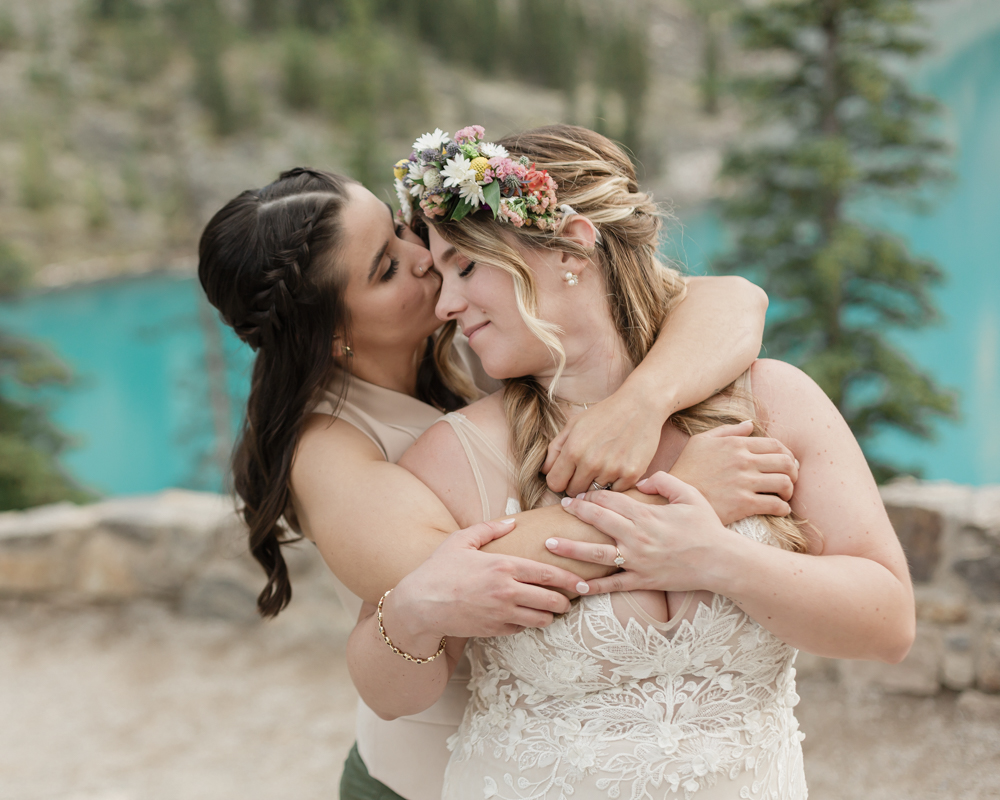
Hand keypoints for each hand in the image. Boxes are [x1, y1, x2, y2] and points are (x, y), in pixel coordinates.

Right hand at [391, 518, 590, 639]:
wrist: (419, 605)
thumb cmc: (438, 569)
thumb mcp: (461, 540)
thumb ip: (489, 528)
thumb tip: (512, 521)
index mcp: (503, 566)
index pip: (548, 573)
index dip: (570, 580)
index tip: (582, 583)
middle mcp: (506, 591)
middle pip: (552, 601)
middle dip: (565, 601)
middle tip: (568, 600)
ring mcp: (501, 614)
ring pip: (541, 619)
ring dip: (548, 615)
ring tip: (549, 610)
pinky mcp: (493, 630)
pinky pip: (521, 630)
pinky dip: (525, 624)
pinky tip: (522, 616)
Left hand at [542, 390, 664, 496]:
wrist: (640, 405)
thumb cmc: (604, 414)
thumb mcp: (573, 425)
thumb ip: (555, 449)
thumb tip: (544, 472)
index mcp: (573, 449)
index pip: (555, 484)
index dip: (559, 480)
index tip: (567, 474)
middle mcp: (591, 462)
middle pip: (574, 492)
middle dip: (577, 483)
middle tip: (587, 469)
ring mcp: (612, 470)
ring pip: (594, 493)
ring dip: (597, 483)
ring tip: (604, 465)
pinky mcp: (631, 474)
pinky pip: (615, 493)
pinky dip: (615, 484)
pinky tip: (618, 468)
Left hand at [545, 471, 733, 593]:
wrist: (721, 561)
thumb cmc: (706, 526)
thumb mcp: (689, 495)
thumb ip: (664, 481)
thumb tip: (640, 481)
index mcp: (645, 514)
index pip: (610, 500)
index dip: (592, 495)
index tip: (580, 493)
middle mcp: (636, 537)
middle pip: (598, 520)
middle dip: (577, 512)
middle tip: (561, 507)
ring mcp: (637, 561)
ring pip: (596, 554)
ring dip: (570, 548)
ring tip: (549, 544)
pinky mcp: (642, 581)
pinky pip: (614, 585)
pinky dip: (595, 587)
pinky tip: (576, 585)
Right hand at [669, 420, 797, 524]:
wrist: (673, 496)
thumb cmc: (687, 468)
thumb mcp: (701, 441)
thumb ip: (727, 431)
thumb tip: (749, 425)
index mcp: (736, 444)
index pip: (776, 445)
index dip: (787, 455)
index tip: (786, 465)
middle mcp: (743, 461)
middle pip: (786, 463)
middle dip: (793, 472)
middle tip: (789, 481)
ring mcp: (744, 483)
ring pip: (784, 483)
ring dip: (789, 490)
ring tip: (784, 496)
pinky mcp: (743, 504)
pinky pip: (775, 505)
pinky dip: (783, 508)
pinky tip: (779, 509)